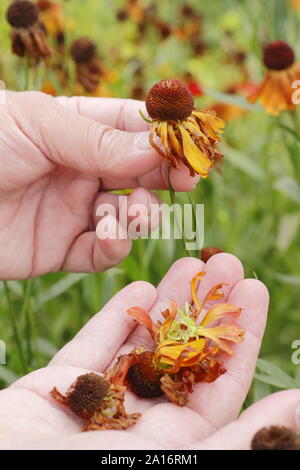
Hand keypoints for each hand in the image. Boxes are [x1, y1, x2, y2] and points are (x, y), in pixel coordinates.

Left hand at [0, 92, 197, 279]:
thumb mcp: (40, 126)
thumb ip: (99, 140)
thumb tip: (157, 149)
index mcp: (74, 129)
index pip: (130, 129)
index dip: (162, 137)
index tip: (189, 147)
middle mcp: (79, 170)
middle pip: (137, 173)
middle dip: (164, 177)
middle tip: (186, 181)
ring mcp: (73, 210)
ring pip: (127, 215)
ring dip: (142, 214)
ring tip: (135, 212)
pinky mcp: (62, 249)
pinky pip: (101, 251)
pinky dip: (113, 244)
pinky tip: (108, 232)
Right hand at [1, 253, 295, 450]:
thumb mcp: (183, 459)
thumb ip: (241, 437)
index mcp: (175, 444)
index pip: (220, 384)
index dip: (240, 337)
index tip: (254, 291)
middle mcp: (141, 423)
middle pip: (182, 356)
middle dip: (206, 308)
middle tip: (226, 264)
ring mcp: (99, 403)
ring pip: (140, 344)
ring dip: (165, 304)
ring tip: (188, 262)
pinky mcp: (60, 387)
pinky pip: (93, 345)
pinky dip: (116, 317)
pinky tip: (138, 287)